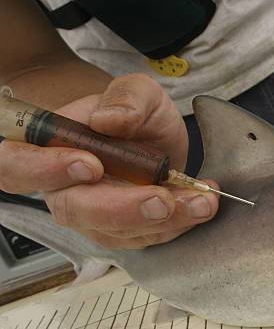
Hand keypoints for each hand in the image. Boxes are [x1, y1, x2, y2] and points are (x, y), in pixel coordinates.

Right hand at [0, 74, 218, 248]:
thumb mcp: (137, 91)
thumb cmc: (131, 113)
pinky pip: (145, 237)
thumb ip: (125, 98)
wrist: (149, 136)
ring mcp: (94, 216)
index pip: (19, 166)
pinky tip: (199, 206)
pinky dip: (178, 224)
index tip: (91, 164)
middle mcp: (64, 189)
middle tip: (161, 198)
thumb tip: (110, 120)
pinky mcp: (125, 231)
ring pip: (116, 232)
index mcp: (47, 149)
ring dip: (162, 221)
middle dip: (122, 208)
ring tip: (199, 201)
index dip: (45, 170)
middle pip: (74, 210)